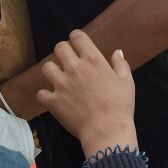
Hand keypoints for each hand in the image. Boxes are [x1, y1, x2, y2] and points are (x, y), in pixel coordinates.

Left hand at [36, 30, 137, 156]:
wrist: (107, 130)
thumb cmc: (120, 106)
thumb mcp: (127, 82)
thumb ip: (120, 64)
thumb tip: (117, 51)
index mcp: (93, 60)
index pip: (77, 37)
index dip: (76, 37)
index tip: (77, 43)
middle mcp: (74, 68)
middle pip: (60, 47)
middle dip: (63, 51)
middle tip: (68, 60)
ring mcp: (61, 84)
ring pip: (47, 67)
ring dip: (52, 71)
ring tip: (58, 78)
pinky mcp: (53, 101)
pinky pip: (41, 93)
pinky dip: (46, 95)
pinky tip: (53, 98)